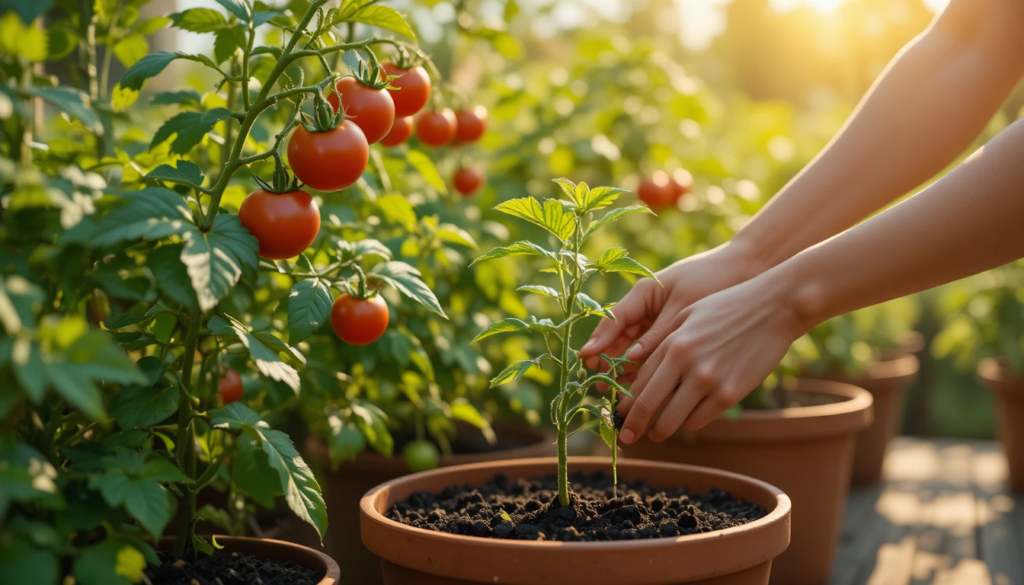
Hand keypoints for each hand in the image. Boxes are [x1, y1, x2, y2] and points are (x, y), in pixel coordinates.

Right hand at [580, 241, 756, 378]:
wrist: (746, 270)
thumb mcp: (683, 307)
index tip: (586, 358)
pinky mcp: (671, 333)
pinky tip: (638, 387)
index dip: (599, 340)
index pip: (613, 319)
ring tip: (613, 391)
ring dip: (623, 369)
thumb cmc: (713, 280)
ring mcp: (656, 321)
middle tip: (599, 383)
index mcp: (644, 293)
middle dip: (606, 361)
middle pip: (618, 337)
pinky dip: (645, 368)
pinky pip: (652, 353)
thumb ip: (658, 334)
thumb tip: (631, 360)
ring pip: (632, 348)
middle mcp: (645, 308)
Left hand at [614, 272, 803, 443]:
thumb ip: (663, 341)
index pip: (640, 381)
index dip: (626, 402)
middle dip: (633, 425)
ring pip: (672, 419)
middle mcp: (686, 364)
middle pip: (648, 404)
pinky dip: (690, 422)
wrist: (773, 308)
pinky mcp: (730, 394)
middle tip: (627, 437)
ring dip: (661, 430)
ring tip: (657, 433)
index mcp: (672, 343)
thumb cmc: (728, 307)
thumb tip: (641, 369)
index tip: (620, 414)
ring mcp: (708, 381)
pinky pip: (699, 419)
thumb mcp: (688, 315)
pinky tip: (687, 420)